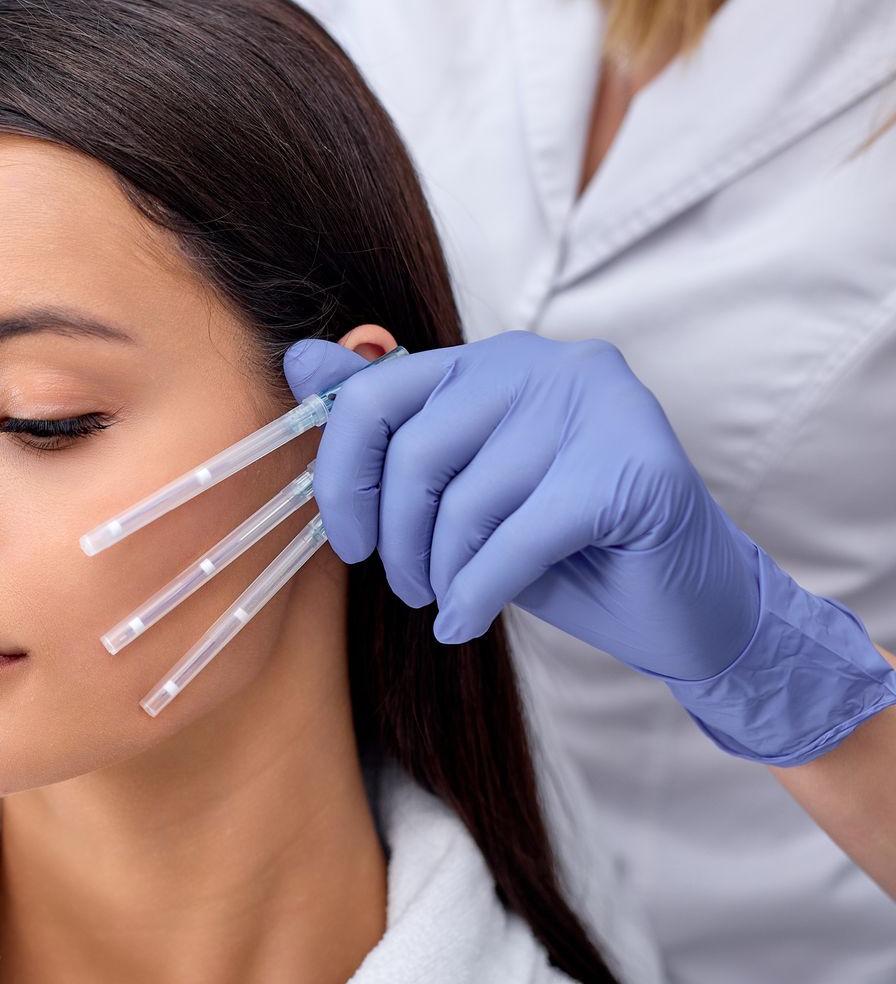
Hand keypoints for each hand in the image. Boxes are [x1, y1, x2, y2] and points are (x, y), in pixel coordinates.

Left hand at [285, 331, 895, 766]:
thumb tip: (298, 362)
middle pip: (418, 450)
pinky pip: (515, 541)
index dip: (343, 472)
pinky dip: (478, 595)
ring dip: (442, 572)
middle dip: (397, 537)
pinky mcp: (634, 470)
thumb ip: (387, 422)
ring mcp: (601, 410)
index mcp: (499, 360)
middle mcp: (552, 365)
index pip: (380, 391)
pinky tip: (466, 623)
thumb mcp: (459, 486)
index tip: (348, 538)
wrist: (685, 606)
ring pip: (467, 502)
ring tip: (449, 601)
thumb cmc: (564, 547)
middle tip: (406, 585)